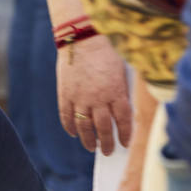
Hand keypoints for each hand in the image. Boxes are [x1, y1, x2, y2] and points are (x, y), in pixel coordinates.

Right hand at [57, 36, 131, 154]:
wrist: (82, 38)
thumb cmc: (106, 51)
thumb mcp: (122, 71)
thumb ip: (122, 91)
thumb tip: (124, 110)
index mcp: (115, 92)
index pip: (123, 120)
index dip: (125, 134)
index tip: (126, 144)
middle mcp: (97, 98)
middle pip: (103, 128)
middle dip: (107, 142)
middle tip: (108, 152)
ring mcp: (79, 97)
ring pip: (84, 126)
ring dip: (88, 140)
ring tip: (91, 148)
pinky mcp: (65, 94)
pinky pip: (66, 116)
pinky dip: (70, 127)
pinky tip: (74, 134)